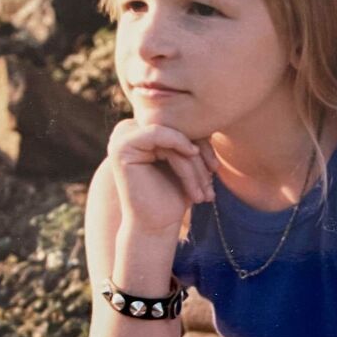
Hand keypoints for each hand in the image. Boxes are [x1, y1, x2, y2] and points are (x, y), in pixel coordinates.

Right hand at [106, 119, 217, 234]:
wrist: (156, 225)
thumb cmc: (174, 195)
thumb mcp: (188, 161)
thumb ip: (191, 137)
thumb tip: (209, 110)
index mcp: (142, 132)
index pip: (178, 125)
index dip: (201, 141)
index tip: (215, 168)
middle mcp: (129, 131)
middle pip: (175, 129)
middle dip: (198, 154)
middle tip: (212, 179)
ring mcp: (121, 137)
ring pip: (170, 134)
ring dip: (191, 162)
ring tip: (203, 190)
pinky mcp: (120, 147)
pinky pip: (155, 133)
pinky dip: (178, 143)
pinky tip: (192, 155)